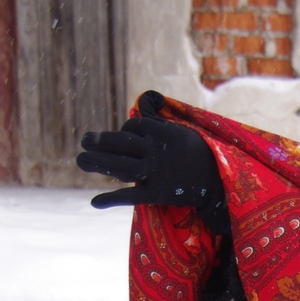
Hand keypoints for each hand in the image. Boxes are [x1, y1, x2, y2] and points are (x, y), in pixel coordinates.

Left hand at [77, 91, 227, 230]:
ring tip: (79, 159)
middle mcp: (156, 152)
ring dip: (98, 163)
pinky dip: (112, 199)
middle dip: (100, 141)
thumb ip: (159, 118)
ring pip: (121, 167)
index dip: (124, 131)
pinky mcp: (158, 194)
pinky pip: (132, 196)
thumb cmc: (200, 153)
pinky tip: (94, 202)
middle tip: (83, 140)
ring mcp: (156, 174)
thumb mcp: (183, 128)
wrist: (220, 180)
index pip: (133, 128)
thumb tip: (145, 98)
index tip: (121, 137)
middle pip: (121, 144)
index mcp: (163, 134)